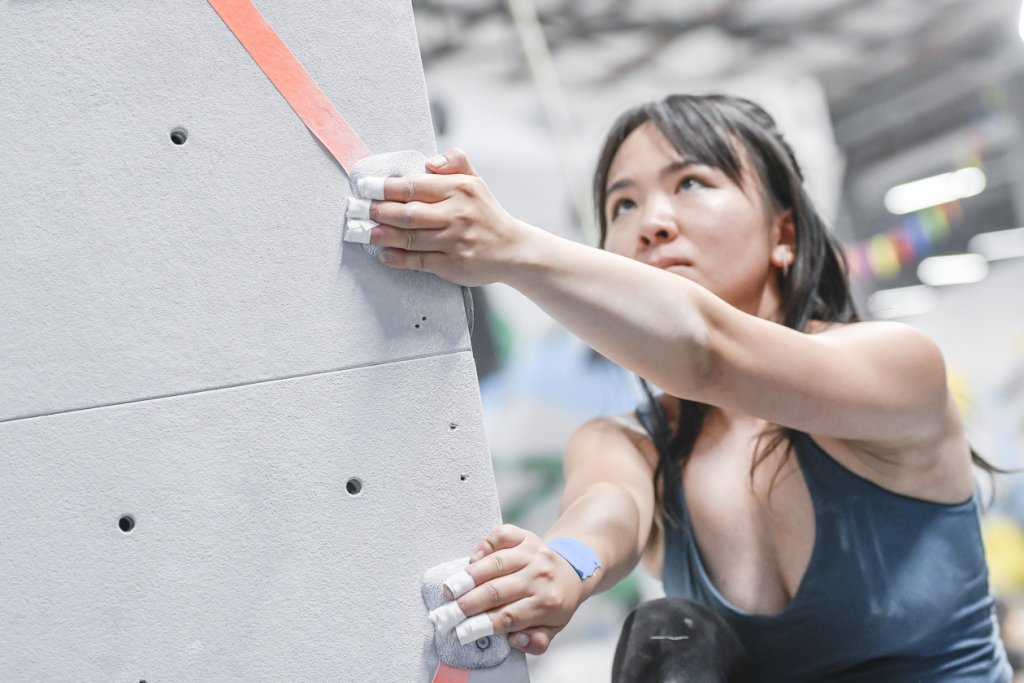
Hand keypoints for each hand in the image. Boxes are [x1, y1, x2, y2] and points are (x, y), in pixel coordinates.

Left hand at [367, 149, 536, 286]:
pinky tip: (384, 255)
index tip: (365, 186)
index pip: (415, 185)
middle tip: (355, 210)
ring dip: (383, 235)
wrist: (513, 249)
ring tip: (362, 232)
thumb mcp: (476, 181)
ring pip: (411, 238)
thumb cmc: (486, 213)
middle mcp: (458, 214)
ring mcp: (457, 241)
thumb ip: (455, 162)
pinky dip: (399, 259)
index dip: (386, 187)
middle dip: (378, 211)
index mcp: (460, 188)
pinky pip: (420, 261)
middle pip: (409, 213)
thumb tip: (428, 161)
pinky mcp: (455, 265)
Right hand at [454, 524, 587, 654]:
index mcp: (548, 603)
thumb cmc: (554, 603)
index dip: (481, 626)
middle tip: (447, 612)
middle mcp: (541, 576)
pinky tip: (472, 557)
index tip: (459, 633)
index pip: (508, 617)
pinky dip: (486, 544)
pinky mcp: (526, 536)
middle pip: (498, 591)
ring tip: (450, 589)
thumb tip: (516, 640)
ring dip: (469, 576)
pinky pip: (503, 535)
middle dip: (469, 603)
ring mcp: (533, 553)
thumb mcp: (552, 628)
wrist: (571, 571)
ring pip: (496, 564)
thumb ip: (537, 641)